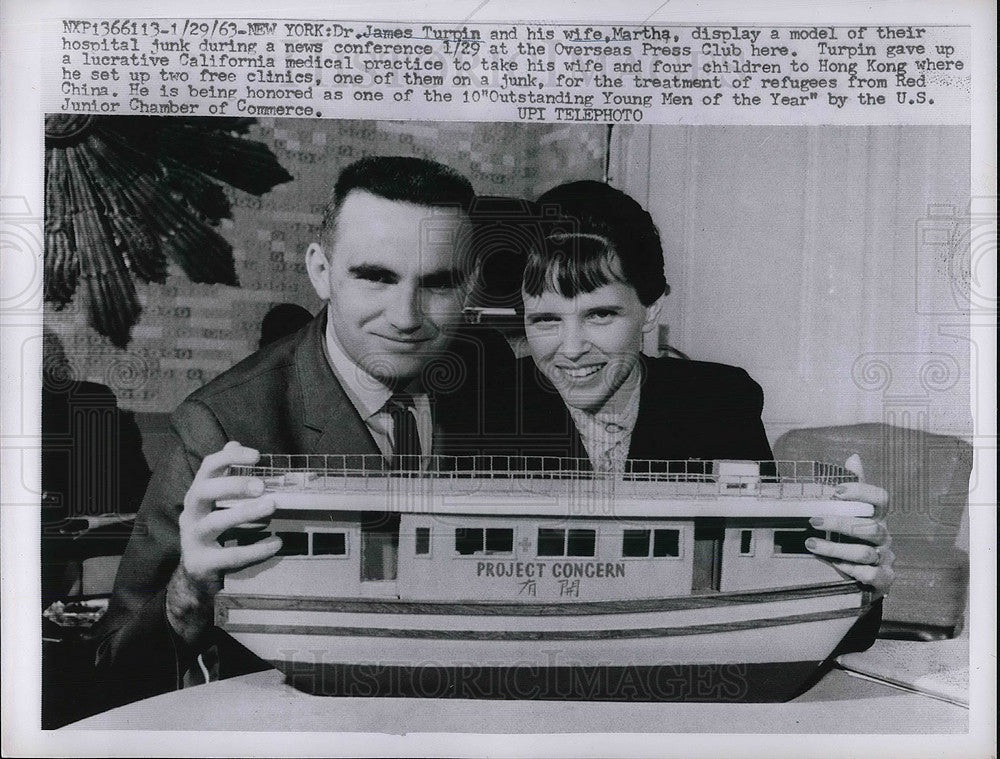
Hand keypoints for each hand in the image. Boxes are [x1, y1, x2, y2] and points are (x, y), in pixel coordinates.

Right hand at [168, 442, 279, 643]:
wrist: (195, 576)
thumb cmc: (211, 532)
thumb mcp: (214, 502)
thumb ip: (225, 474)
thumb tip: (233, 442)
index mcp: (196, 495)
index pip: (207, 468)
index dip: (230, 458)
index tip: (257, 456)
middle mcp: (189, 514)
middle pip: (203, 492)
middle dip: (233, 485)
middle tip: (262, 485)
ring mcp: (192, 539)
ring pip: (215, 522)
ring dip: (245, 513)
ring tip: (271, 506)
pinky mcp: (201, 563)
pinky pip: (229, 556)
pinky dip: (255, 550)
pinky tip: (276, 543)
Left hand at [806, 454, 895, 596]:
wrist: (866, 575)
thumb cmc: (855, 537)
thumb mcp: (853, 512)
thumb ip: (853, 487)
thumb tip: (853, 457)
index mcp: (878, 516)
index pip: (881, 499)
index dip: (861, 493)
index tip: (836, 492)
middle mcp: (884, 535)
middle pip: (870, 527)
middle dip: (840, 524)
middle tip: (813, 521)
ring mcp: (886, 557)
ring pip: (866, 552)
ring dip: (836, 549)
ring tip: (811, 544)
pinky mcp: (884, 578)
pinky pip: (873, 575)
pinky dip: (854, 571)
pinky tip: (836, 566)